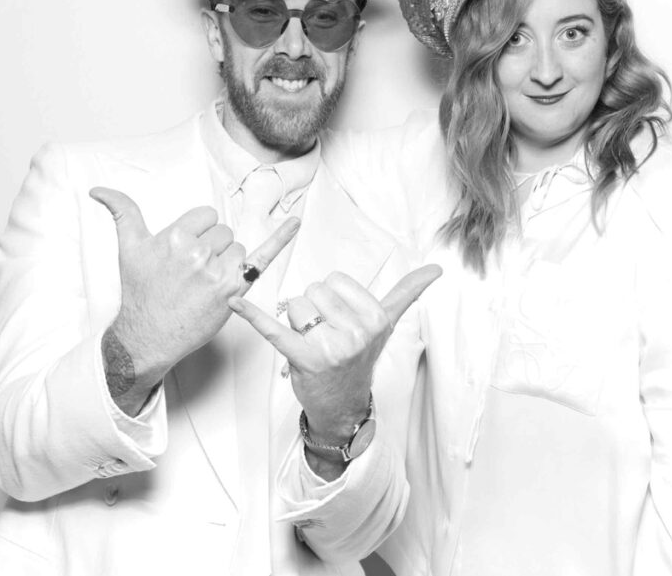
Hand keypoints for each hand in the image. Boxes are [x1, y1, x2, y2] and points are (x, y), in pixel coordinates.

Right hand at [90, 187, 299, 412]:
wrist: (148, 335)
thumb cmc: (141, 292)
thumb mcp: (129, 249)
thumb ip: (121, 213)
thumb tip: (98, 189)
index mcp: (176, 236)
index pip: (205, 217)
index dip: (198, 233)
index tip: (185, 252)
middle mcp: (198, 253)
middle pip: (223, 233)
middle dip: (211, 248)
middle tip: (191, 273)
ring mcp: (218, 272)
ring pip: (238, 249)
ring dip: (227, 262)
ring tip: (203, 283)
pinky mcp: (234, 290)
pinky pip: (263, 257)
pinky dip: (281, 238)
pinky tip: (295, 222)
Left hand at [229, 265, 440, 444]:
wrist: (342, 404)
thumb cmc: (359, 356)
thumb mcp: (385, 324)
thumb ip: (408, 292)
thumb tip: (437, 268)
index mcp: (376, 318)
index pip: (335, 280)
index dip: (332, 297)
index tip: (341, 320)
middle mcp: (357, 333)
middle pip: (313, 291)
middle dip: (314, 309)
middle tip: (325, 335)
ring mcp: (331, 348)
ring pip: (294, 306)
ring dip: (296, 322)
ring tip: (310, 343)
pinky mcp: (303, 359)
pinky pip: (274, 330)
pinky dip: (252, 316)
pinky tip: (235, 303)